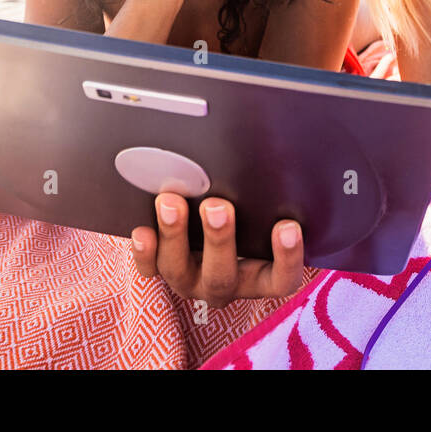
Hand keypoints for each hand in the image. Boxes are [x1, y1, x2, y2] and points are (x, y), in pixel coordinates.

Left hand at [131, 193, 305, 307]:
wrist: (211, 217)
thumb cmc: (252, 210)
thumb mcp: (265, 210)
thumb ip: (272, 196)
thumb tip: (282, 147)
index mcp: (262, 276)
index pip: (282, 279)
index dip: (287, 257)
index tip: (288, 226)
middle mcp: (227, 284)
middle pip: (223, 276)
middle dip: (219, 240)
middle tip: (218, 207)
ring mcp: (192, 281)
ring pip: (181, 271)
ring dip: (175, 236)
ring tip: (171, 202)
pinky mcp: (163, 271)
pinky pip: (150, 269)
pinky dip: (144, 252)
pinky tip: (143, 229)